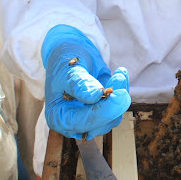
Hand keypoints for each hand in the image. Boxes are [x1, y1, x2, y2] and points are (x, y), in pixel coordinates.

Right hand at [42, 25, 130, 139]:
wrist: (72, 54)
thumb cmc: (65, 62)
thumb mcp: (69, 70)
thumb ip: (80, 84)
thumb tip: (95, 96)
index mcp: (58, 117)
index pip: (81, 122)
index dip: (102, 111)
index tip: (119, 95)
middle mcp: (73, 123)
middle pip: (99, 124)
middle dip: (114, 103)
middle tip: (121, 80)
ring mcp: (89, 119)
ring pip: (112, 117)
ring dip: (119, 95)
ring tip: (118, 73)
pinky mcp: (103, 112)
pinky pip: (118, 108)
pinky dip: (122, 91)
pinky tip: (120, 75)